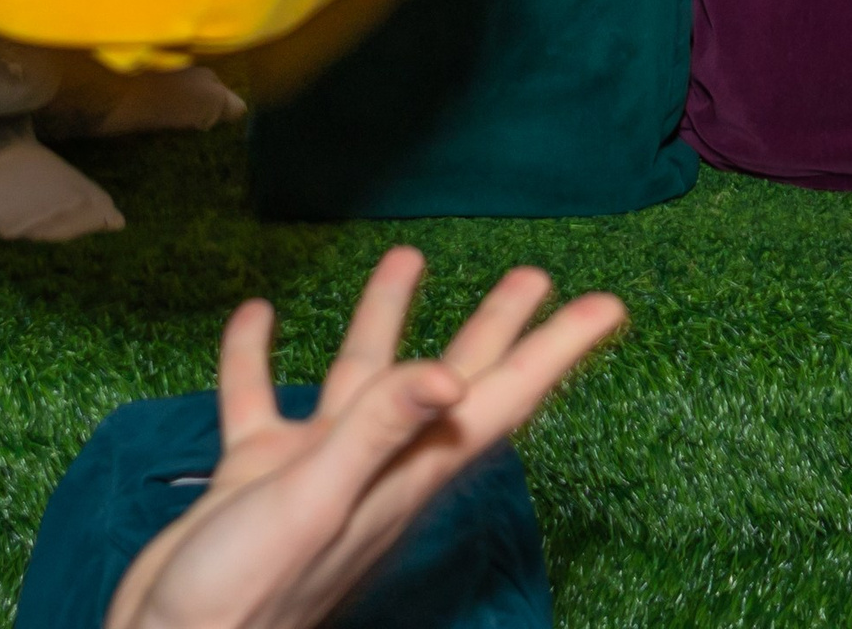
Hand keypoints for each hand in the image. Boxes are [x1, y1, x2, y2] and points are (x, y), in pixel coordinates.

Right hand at [104, 252, 626, 628]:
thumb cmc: (244, 596)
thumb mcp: (315, 503)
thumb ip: (376, 434)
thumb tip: (448, 374)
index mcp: (402, 476)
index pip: (497, 400)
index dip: (553, 352)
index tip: (607, 308)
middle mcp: (371, 469)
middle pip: (448, 382)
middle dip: (492, 329)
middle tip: (532, 275)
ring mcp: (315, 475)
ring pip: (360, 381)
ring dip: (383, 321)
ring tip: (406, 256)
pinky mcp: (256, 481)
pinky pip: (260, 402)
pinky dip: (258, 358)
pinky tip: (257, 314)